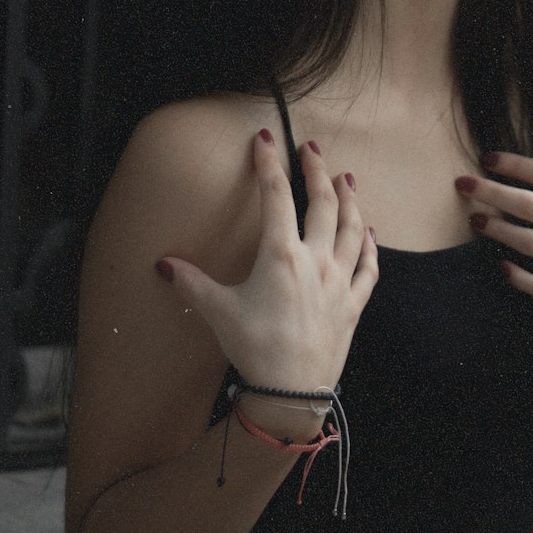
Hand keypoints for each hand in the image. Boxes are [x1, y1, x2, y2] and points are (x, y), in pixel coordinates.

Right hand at [159, 131, 377, 393]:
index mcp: (281, 255)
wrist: (291, 392)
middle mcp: (316, 260)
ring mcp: (339, 280)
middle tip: (312, 149)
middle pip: (322, 203)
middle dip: (317, 170)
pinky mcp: (353, 303)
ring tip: (346, 179)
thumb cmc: (254, 348)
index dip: (269, 164)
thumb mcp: (218, 312)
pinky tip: (368, 232)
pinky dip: (370, 245)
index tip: (265, 140)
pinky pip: (368, 267)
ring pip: (352, 228)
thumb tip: (163, 264)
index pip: (276, 196)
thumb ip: (193, 283)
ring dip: (349, 200)